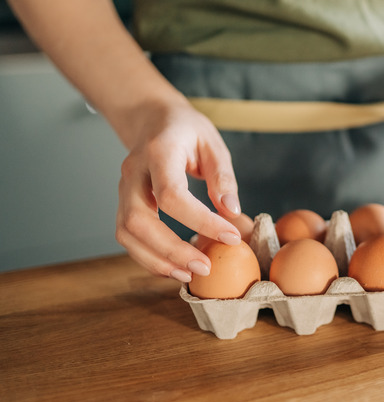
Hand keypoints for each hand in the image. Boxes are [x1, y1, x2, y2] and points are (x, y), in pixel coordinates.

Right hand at [115, 99, 242, 281]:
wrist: (150, 118)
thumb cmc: (185, 129)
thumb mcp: (212, 142)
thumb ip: (222, 176)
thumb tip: (232, 212)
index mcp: (159, 152)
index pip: (172, 195)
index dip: (201, 221)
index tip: (231, 236)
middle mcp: (133, 172)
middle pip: (139, 220)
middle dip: (171, 250)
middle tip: (204, 267)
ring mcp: (123, 189)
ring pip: (126, 233)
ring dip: (156, 260)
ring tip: (189, 274)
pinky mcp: (123, 203)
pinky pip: (127, 236)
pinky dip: (149, 257)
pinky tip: (175, 267)